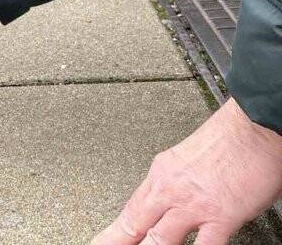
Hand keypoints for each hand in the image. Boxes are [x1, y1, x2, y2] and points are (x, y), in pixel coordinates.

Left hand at [93, 98, 281, 244]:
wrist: (255, 125)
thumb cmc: (230, 137)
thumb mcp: (187, 158)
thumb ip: (178, 181)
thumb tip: (176, 200)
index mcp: (162, 172)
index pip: (131, 208)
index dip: (115, 231)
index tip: (104, 240)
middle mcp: (171, 188)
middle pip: (135, 224)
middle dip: (119, 242)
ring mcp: (193, 205)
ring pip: (159, 239)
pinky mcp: (221, 216)